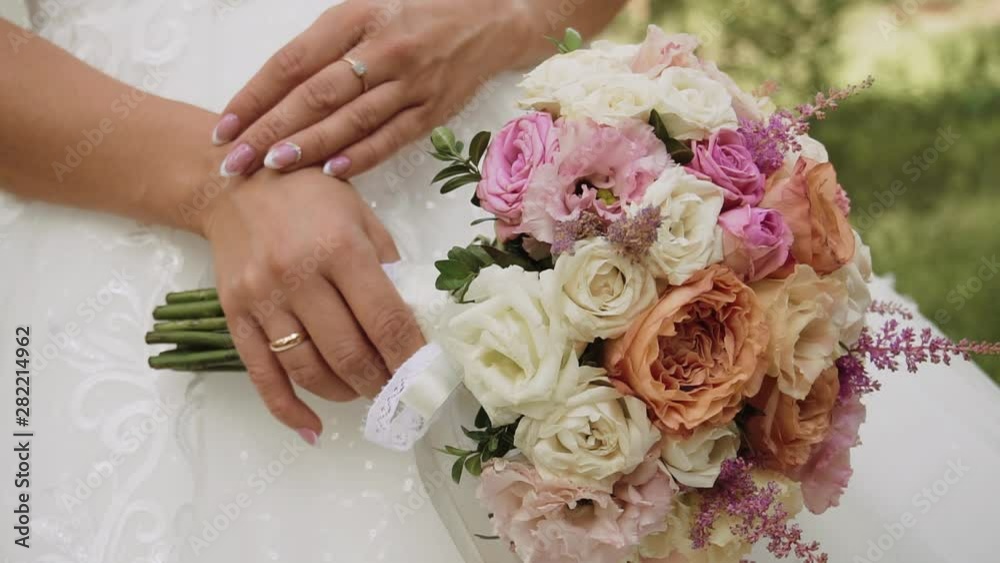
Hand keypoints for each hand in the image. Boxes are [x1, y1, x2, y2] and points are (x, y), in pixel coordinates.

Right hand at [202, 167, 424, 437]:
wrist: (232, 184)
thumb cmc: (308, 195)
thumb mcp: (360, 215)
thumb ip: (387, 264)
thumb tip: (411, 320)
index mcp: (339, 248)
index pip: (385, 319)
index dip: (409, 356)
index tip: (425, 377)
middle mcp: (298, 276)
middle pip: (348, 353)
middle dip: (381, 382)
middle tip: (398, 391)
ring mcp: (262, 299)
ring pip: (308, 369)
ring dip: (343, 393)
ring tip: (364, 392)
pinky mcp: (235, 315)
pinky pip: (262, 375)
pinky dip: (288, 409)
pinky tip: (313, 427)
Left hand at [211, 0, 528, 178]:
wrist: (492, 17)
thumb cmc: (418, 11)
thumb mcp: (367, 8)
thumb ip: (327, 44)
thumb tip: (276, 90)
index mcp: (356, 16)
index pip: (293, 61)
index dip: (255, 95)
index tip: (225, 125)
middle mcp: (383, 49)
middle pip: (315, 94)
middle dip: (269, 129)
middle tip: (234, 160)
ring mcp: (412, 81)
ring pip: (351, 119)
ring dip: (309, 146)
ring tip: (271, 167)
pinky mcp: (434, 109)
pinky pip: (392, 137)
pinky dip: (361, 155)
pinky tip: (331, 173)